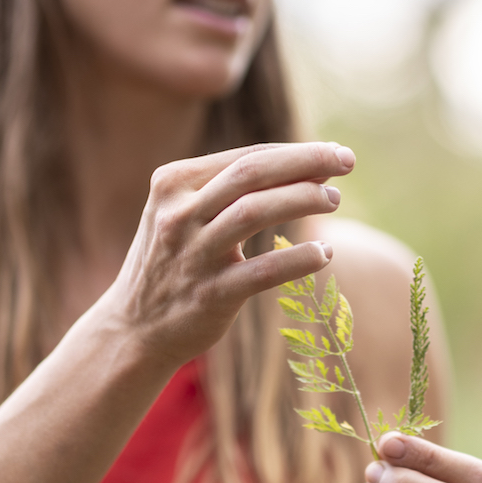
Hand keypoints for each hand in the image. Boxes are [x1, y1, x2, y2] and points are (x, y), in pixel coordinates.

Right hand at [104, 140, 354, 367]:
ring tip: (334, 199)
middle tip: (347, 161)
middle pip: (252, 174)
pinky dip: (299, 260)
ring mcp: (192, 254)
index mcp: (173, 183)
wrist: (134, 329)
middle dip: (305, 162)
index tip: (335, 154)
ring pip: (256, 212)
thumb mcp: (185, 214)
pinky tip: (324, 254)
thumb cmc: (173, 261)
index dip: (295, 153)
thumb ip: (232, 191)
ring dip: (303, 200)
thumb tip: (308, 166)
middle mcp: (178, 214)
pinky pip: (263, 271)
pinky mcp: (210, 294)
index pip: (246, 158)